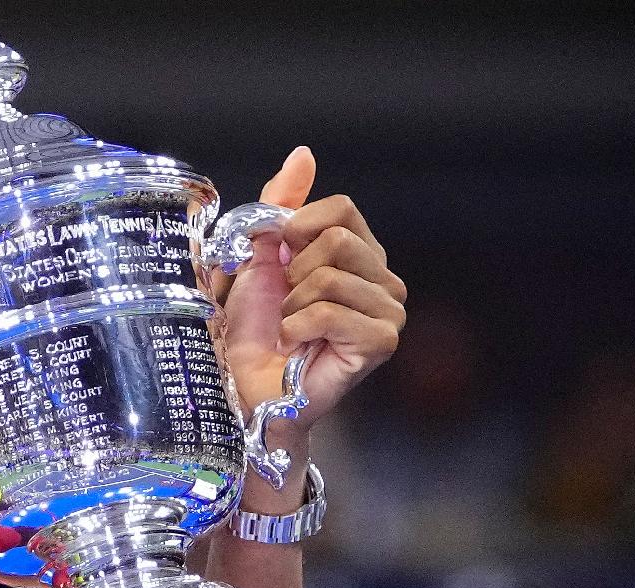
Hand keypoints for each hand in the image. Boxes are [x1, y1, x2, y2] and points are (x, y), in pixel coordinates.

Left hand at [212, 147, 407, 441]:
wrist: (246, 386)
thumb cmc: (252, 328)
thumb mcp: (257, 255)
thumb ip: (279, 205)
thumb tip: (303, 154)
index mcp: (360, 253)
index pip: (340, 209)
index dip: (296, 230)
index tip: (277, 261)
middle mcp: (383, 278)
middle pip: (335, 240)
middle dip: (290, 273)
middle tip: (284, 304)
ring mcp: (388, 311)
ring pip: (328, 277)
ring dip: (290, 305)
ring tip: (289, 329)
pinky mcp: (381, 342)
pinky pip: (331, 312)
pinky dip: (298, 328)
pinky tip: (296, 346)